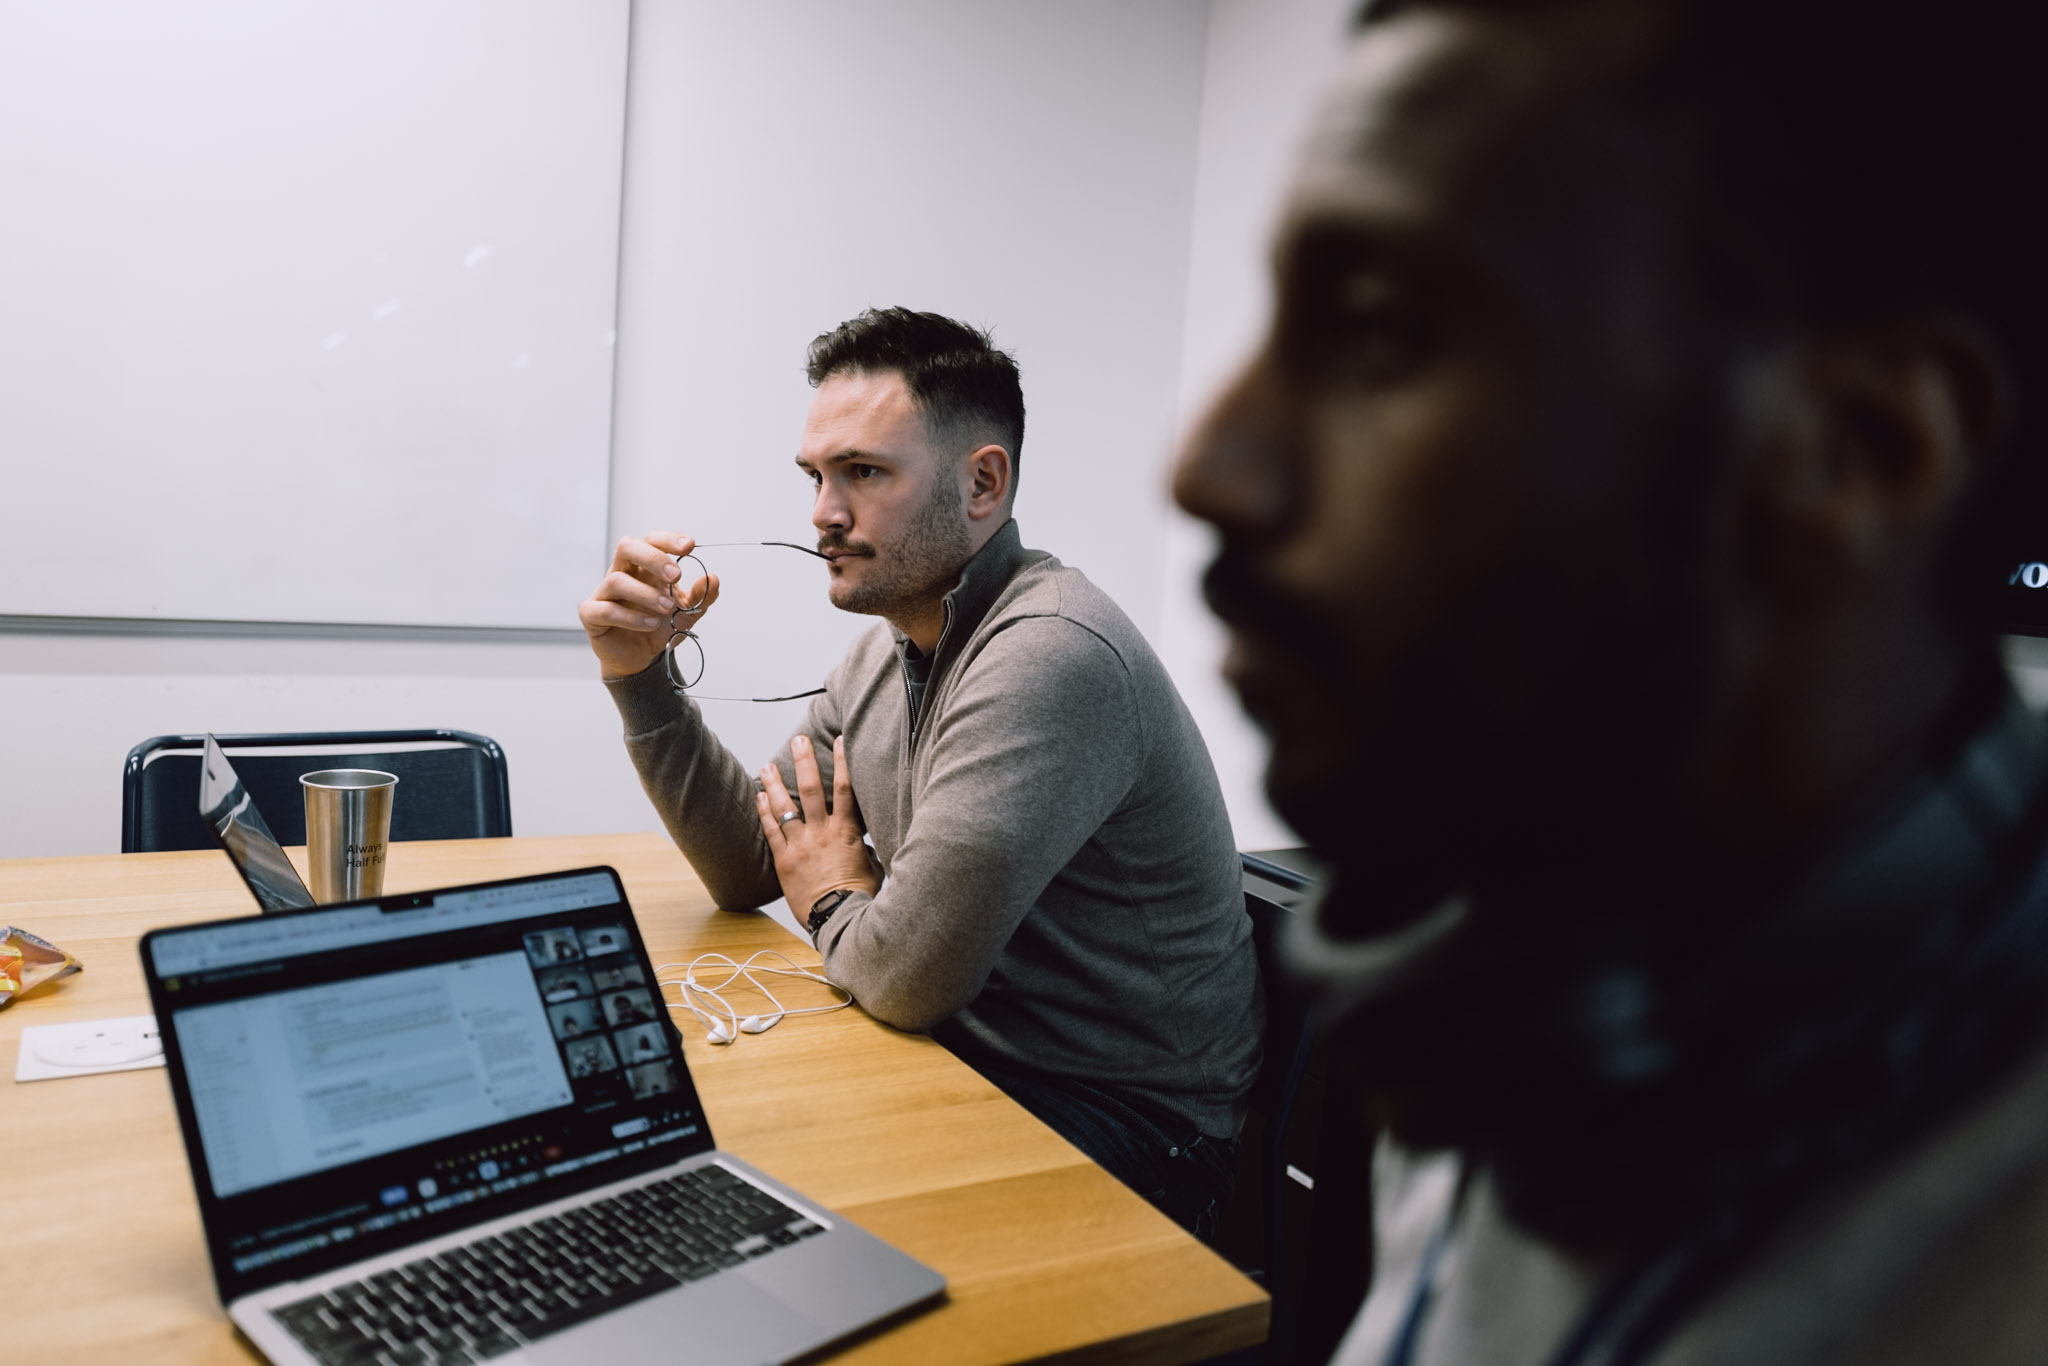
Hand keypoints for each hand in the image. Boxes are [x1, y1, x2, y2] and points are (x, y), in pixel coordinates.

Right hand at [578, 533, 719, 680]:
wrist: (642, 658)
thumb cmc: (660, 627)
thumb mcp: (687, 612)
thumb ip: (701, 596)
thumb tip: (712, 578)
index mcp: (644, 567)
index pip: (651, 540)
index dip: (668, 540)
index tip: (690, 546)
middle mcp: (622, 573)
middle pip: (626, 547)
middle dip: (653, 558)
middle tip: (676, 576)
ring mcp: (604, 593)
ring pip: (616, 580)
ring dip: (645, 594)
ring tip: (666, 608)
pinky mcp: (592, 615)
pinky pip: (605, 609)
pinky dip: (630, 617)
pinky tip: (650, 624)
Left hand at [757, 735, 878, 920]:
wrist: (839, 918)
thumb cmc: (859, 896)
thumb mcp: (872, 867)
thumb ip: (864, 849)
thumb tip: (863, 844)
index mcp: (847, 831)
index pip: (845, 789)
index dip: (842, 762)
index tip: (839, 741)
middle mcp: (822, 832)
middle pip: (810, 789)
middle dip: (805, 762)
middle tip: (799, 740)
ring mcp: (801, 845)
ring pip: (784, 807)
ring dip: (774, 783)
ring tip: (767, 765)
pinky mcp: (785, 861)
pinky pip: (771, 831)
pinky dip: (764, 812)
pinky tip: (758, 797)